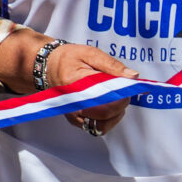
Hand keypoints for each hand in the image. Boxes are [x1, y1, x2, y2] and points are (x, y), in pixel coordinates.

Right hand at [0, 37, 131, 133]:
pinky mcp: (76, 120)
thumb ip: (112, 65)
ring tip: (116, 100)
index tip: (130, 86)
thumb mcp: (90, 53)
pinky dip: (108, 120)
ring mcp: (73, 114)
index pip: (105, 94)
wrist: (49, 67)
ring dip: (116, 114)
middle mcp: (72, 102)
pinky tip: (109, 108)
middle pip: (105, 112)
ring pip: (102, 125)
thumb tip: (132, 76)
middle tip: (124, 91)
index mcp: (75, 83)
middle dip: (121, 103)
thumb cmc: (69, 59)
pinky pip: (96, 128)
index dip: (122, 93)